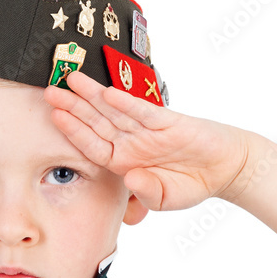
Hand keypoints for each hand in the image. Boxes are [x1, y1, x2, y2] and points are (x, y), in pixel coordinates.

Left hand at [42, 70, 252, 211]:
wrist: (226, 168)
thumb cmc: (191, 183)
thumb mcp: (164, 198)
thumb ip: (146, 191)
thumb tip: (129, 179)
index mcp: (125, 161)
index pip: (92, 145)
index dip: (73, 131)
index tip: (55, 117)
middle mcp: (132, 142)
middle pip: (97, 121)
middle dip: (73, 106)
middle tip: (50, 90)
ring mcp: (148, 130)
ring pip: (115, 110)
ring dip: (93, 95)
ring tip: (72, 79)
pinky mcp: (168, 121)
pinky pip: (144, 111)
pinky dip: (127, 102)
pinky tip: (109, 92)